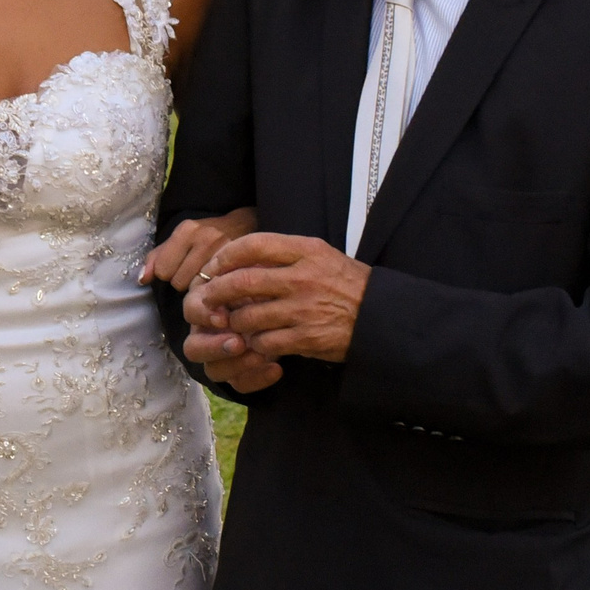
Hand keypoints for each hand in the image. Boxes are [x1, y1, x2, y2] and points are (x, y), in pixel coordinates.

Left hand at [141, 207, 258, 289]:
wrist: (244, 225)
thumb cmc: (205, 236)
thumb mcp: (180, 239)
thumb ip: (157, 257)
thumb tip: (142, 279)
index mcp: (186, 230)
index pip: (162, 269)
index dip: (167, 273)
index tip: (178, 267)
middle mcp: (205, 238)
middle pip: (178, 282)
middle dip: (183, 281)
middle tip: (194, 273)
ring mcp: (224, 251)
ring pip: (195, 288)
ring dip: (198, 288)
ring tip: (206, 277)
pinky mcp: (238, 264)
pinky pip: (215, 289)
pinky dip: (213, 290)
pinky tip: (217, 282)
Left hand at [191, 232, 370, 365]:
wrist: (381, 317)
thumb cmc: (348, 285)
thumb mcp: (322, 256)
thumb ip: (286, 254)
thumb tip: (242, 257)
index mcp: (306, 251)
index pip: (253, 244)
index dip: (226, 255)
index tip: (215, 265)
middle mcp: (302, 277)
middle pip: (242, 282)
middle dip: (217, 292)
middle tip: (208, 299)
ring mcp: (303, 309)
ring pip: (248, 316)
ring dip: (234, 323)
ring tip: (234, 324)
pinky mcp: (305, 337)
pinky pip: (264, 342)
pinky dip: (255, 344)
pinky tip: (257, 343)